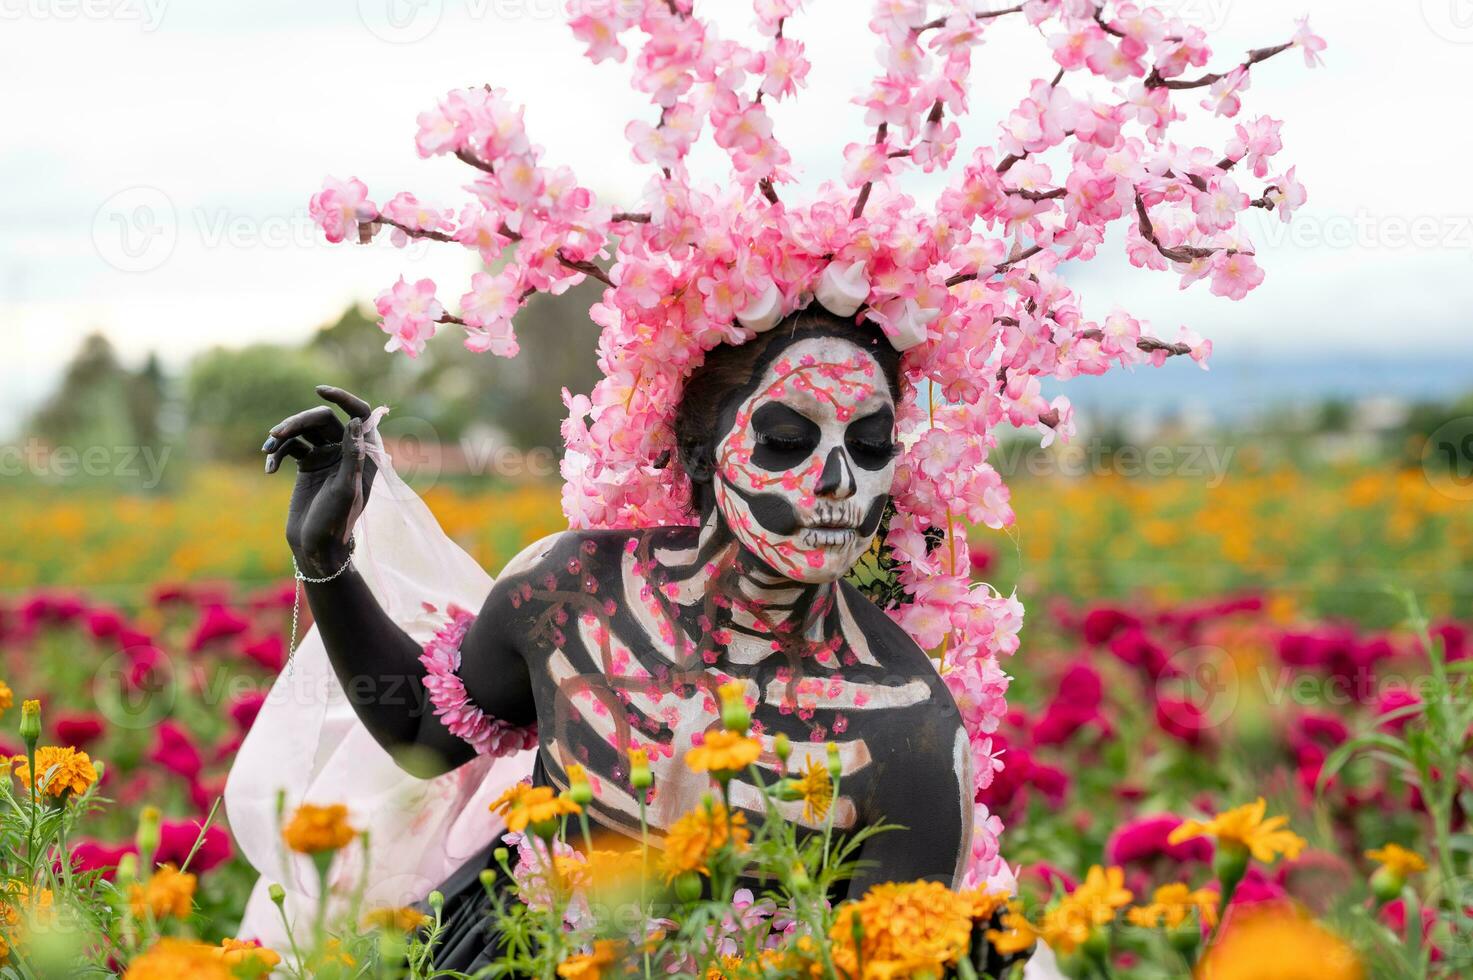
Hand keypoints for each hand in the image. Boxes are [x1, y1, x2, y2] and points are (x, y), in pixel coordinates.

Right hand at [262, 386, 378, 575]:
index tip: (320, 390)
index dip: (343, 399)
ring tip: (268, 450)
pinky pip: (291, 447)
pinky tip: (269, 467)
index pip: (359, 414)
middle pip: (322, 419)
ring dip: (283, 436)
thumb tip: (356, 420)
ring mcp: (327, 456)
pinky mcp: (308, 465)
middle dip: (298, 422)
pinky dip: (278, 453)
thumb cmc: (336, 521)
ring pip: (303, 431)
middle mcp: (347, 451)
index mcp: (366, 454)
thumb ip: (352, 455)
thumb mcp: (345, 488)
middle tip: (276, 434)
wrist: (316, 547)